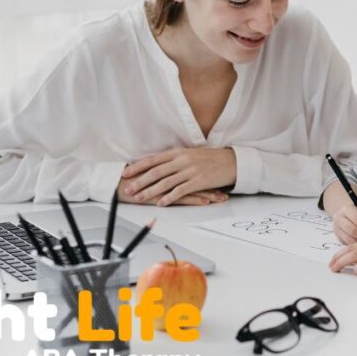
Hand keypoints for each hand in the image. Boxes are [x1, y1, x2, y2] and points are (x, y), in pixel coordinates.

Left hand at [119, 147, 235, 205]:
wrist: (231, 161)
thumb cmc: (211, 158)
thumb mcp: (190, 154)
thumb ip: (174, 159)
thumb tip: (158, 165)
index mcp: (178, 152)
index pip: (153, 160)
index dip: (138, 167)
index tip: (125, 173)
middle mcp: (182, 160)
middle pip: (156, 172)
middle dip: (139, 181)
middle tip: (128, 189)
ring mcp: (190, 170)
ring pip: (165, 182)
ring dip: (150, 191)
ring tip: (139, 198)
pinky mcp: (198, 181)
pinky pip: (180, 191)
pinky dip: (169, 197)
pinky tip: (160, 203)